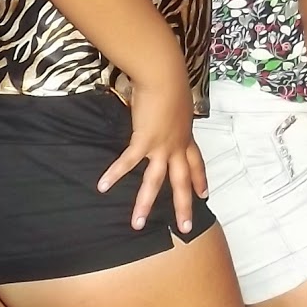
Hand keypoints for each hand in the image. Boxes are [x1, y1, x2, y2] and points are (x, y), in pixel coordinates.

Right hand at [98, 77, 205, 232]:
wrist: (166, 77)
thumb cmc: (171, 85)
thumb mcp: (178, 105)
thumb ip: (174, 116)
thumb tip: (168, 114)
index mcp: (186, 137)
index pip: (196, 163)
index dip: (200, 179)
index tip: (205, 194)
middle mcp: (177, 145)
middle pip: (182, 181)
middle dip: (183, 205)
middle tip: (186, 228)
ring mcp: (162, 146)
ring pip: (155, 181)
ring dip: (145, 204)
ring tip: (137, 224)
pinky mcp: (145, 140)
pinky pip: (128, 162)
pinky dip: (115, 174)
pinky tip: (102, 186)